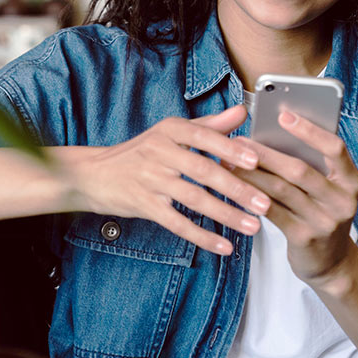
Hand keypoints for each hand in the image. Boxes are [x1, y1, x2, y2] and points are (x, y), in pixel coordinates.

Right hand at [63, 104, 269, 254]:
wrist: (93, 174)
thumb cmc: (141, 152)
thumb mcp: (171, 133)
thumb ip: (210, 125)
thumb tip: (242, 111)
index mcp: (169, 129)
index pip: (204, 137)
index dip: (230, 149)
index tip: (255, 161)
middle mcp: (159, 151)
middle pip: (203, 170)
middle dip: (237, 189)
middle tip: (264, 203)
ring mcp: (150, 179)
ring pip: (193, 199)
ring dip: (226, 214)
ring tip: (252, 226)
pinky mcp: (144, 205)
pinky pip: (177, 223)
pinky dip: (202, 236)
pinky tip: (223, 246)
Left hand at [233, 110, 357, 287]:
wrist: (331, 262)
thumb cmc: (322, 213)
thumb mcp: (328, 188)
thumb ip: (311, 164)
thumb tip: (272, 133)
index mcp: (351, 181)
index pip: (335, 148)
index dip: (309, 130)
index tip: (284, 115)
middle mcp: (342, 201)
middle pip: (300, 169)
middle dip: (265, 153)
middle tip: (239, 141)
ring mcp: (324, 221)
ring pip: (281, 190)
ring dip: (251, 173)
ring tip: (229, 161)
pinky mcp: (304, 238)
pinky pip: (272, 212)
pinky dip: (252, 196)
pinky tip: (235, 186)